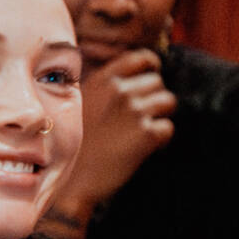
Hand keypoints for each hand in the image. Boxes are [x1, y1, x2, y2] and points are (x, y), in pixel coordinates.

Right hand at [57, 49, 176, 219]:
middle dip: (152, 98)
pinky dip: (161, 139)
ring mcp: (134, 112)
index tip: (151, 78)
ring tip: (142, 131)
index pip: (142, 58)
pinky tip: (145, 147)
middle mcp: (120, 91)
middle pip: (157, 82)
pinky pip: (168, 128)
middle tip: (138, 118)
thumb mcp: (79, 104)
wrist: (70, 180)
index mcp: (102, 80)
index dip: (152, 67)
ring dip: (159, 116)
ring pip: (168, 102)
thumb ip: (102, 88)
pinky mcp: (147, 135)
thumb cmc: (73, 144)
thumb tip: (125, 80)